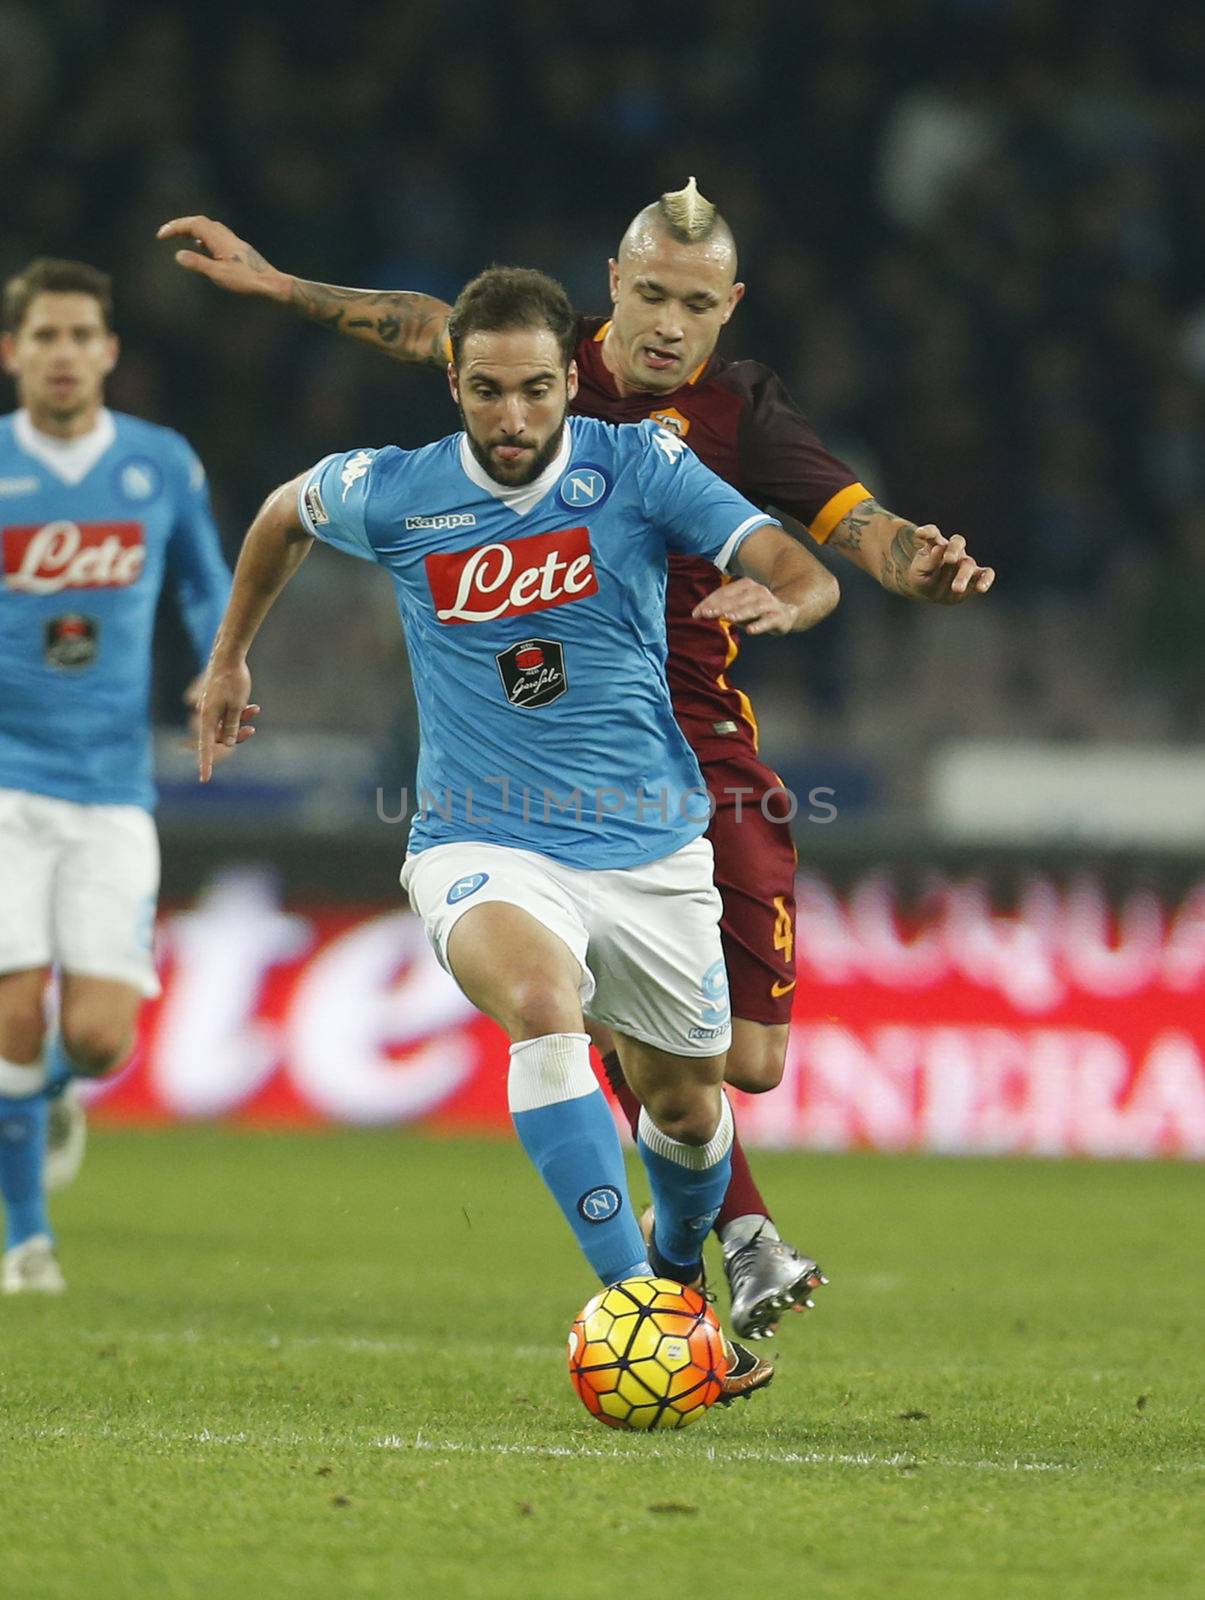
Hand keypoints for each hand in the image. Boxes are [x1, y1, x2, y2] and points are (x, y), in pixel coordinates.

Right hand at [156, 215, 287, 300]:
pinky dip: (205, 239)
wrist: (273, 286)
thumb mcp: (219, 275)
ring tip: (182, 237)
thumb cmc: (248, 282)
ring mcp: (234, 244)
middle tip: (167, 234)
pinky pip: (218, 238)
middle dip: (181, 225)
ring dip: (193, 230)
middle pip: (200, 222)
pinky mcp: (240, 252)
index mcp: (220, 239)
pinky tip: (204, 249)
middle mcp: (227, 237)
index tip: (160, 237)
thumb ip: (198, 264)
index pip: (193, 224)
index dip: (175, 227)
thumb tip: (178, 255)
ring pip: (210, 229)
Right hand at [196, 661, 259, 781]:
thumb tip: (227, 744)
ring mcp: (211, 708)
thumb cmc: (233, 680)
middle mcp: (207, 714)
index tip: (205, 779)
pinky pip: (228, 714)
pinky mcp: (217, 701)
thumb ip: (231, 726)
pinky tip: (253, 708)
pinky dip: (240, 713)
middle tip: (251, 731)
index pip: (206, 746)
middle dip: (237, 736)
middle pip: (220, 736)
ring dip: (241, 721)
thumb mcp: (237, 706)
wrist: (228, 656)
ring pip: (227, 724)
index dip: (206, 763)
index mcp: (208, 717)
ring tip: (254, 710)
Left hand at [692, 578, 798, 635]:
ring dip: (740, 612)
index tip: (696, 613)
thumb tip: (697, 614)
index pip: (724, 593)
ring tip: (727, 618)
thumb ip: (720, 609)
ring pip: (753, 607)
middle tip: (707, 614)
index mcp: (745, 586)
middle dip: (721, 607)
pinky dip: (760, 625)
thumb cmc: (756, 610)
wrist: (789, 611)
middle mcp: (758, 591)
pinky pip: (769, 621)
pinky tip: (750, 631)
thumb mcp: (737, 608)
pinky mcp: (780, 616)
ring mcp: (770, 603)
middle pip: (737, 599)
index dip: (710, 602)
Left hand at [907, 526, 994, 602]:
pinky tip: (981, 589)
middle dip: (953, 550)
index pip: (933, 533)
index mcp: (935, 545)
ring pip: (968, 563)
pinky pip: (986, 574)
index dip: (928, 531)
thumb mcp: (918, 573)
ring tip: (956, 589)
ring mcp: (965, 562)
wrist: (931, 591)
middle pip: (957, 543)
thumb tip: (939, 549)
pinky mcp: (975, 575)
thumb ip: (927, 562)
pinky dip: (986, 579)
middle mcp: (953, 550)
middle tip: (949, 559)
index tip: (919, 533)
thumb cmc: (923, 579)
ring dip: (963, 575)